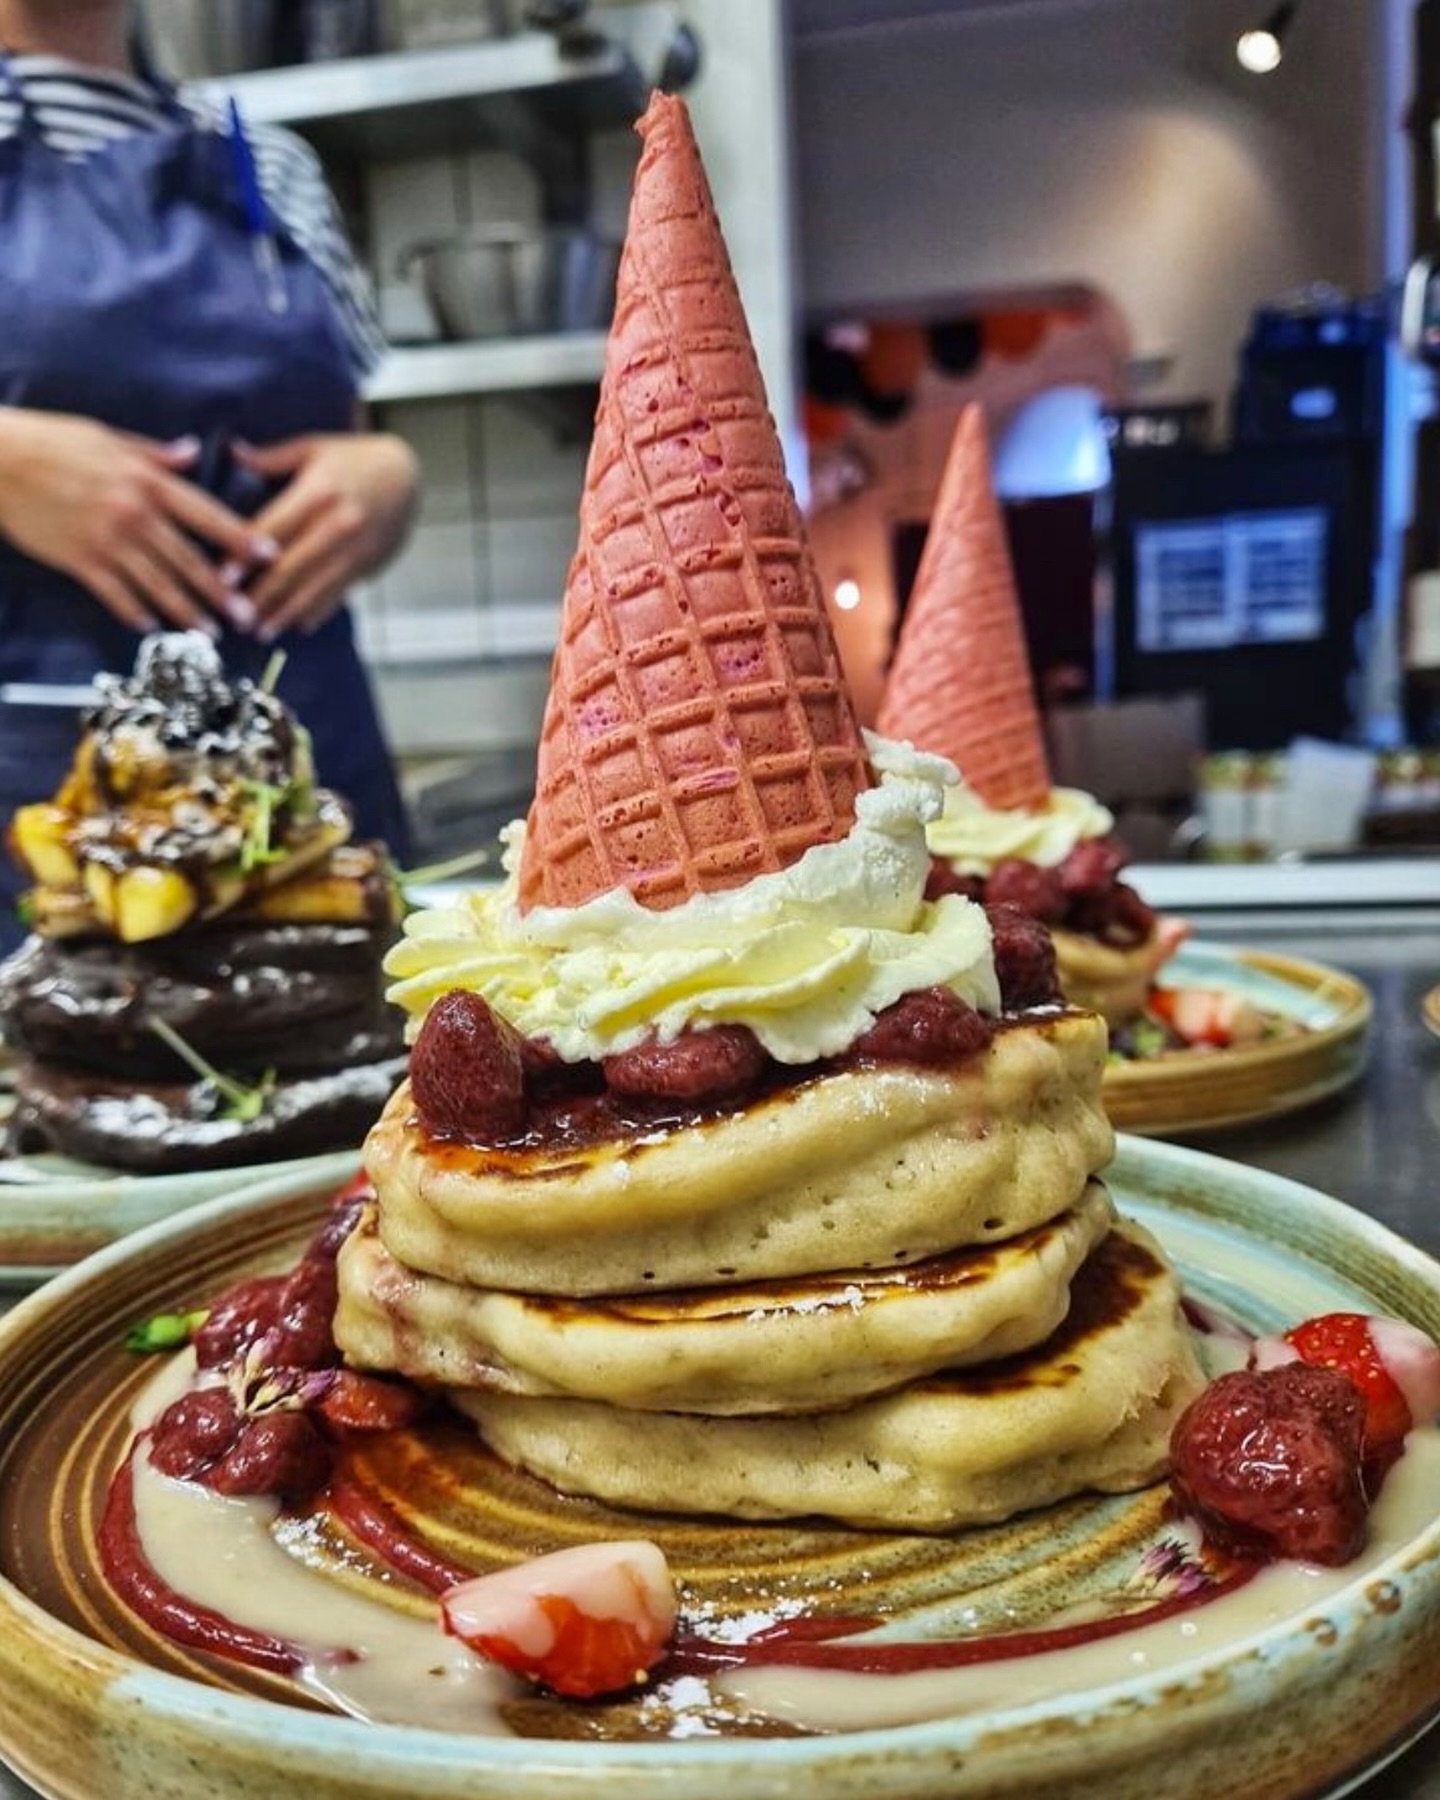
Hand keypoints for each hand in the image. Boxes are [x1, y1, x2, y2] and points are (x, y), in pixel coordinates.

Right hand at [0, 407, 268, 634]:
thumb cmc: (55, 442)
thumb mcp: (110, 438)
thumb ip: (155, 454)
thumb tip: (194, 452)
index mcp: (147, 481)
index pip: (205, 514)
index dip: (239, 537)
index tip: (268, 556)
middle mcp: (134, 513)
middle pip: (188, 559)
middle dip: (222, 591)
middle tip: (249, 616)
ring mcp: (106, 539)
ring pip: (157, 583)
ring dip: (186, 611)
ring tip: (210, 633)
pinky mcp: (78, 559)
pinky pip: (114, 593)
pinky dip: (134, 612)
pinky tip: (152, 628)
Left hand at [234, 433, 419, 638]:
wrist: (406, 475)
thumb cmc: (354, 459)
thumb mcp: (314, 447)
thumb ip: (272, 457)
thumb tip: (233, 453)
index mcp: (318, 492)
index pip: (274, 529)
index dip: (245, 556)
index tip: (222, 579)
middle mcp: (338, 524)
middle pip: (292, 567)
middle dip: (262, 597)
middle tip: (235, 618)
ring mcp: (355, 549)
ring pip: (315, 587)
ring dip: (286, 613)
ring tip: (262, 631)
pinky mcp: (367, 564)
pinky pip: (339, 592)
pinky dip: (318, 611)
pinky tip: (298, 625)